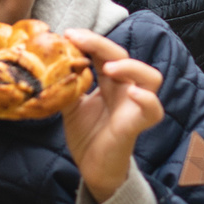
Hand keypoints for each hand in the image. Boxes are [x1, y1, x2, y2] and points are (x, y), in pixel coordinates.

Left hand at [58, 28, 163, 197]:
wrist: (93, 168)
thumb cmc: (88, 136)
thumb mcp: (71, 106)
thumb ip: (67, 86)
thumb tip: (50, 66)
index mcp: (111, 82)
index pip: (105, 52)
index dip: (89, 41)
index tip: (67, 35)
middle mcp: (126, 89)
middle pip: (124, 56)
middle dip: (101, 44)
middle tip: (78, 40)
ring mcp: (134, 106)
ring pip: (151, 77)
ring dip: (131, 67)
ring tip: (108, 67)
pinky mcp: (137, 125)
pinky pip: (153, 109)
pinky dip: (146, 99)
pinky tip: (132, 93)